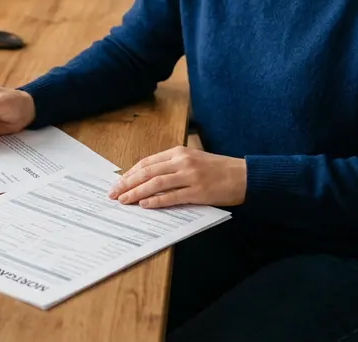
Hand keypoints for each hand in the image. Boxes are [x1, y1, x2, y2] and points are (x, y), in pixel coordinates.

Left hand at [108, 146, 246, 208]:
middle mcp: (182, 162)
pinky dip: (156, 201)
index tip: (118, 182)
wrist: (244, 175)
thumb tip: (148, 177)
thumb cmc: (217, 169)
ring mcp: (190, 176)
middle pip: (147, 172)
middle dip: (127, 183)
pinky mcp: (198, 191)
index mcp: (179, 152)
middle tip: (114, 193)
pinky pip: (172, 197)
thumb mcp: (193, 159)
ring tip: (124, 200)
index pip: (147, 162)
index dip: (130, 173)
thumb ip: (172, 166)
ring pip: (156, 184)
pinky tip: (144, 204)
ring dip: (137, 192)